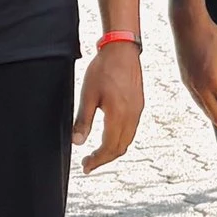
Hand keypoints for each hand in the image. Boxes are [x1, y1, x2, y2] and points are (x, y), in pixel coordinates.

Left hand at [73, 40, 144, 170]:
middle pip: (120, 148)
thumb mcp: (87, 95)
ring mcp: (138, 111)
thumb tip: (77, 142)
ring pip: (127, 140)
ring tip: (98, 154)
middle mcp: (132, 116)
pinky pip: (131, 130)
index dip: (97, 160)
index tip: (86, 166)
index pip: (109, 148)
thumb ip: (83, 120)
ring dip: (113, 150)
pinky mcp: (139, 105)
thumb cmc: (103, 69)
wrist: (122, 50)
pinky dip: (120, 140)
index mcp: (119, 116)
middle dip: (104, 159)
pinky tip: (110, 137)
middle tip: (89, 163)